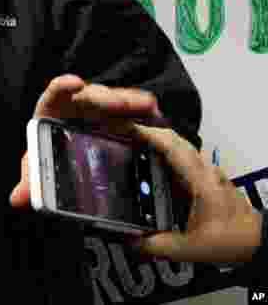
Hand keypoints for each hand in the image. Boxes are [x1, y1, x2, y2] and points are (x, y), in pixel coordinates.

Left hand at [9, 74, 164, 207]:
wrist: (72, 161)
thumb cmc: (52, 154)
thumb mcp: (41, 168)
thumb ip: (32, 180)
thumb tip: (18, 198)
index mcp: (54, 111)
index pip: (56, 94)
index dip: (64, 86)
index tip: (74, 83)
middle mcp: (78, 106)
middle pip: (93, 95)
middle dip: (108, 97)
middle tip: (122, 103)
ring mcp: (102, 110)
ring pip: (117, 100)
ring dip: (132, 102)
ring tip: (148, 107)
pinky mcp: (121, 117)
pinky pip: (134, 111)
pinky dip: (145, 113)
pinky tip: (157, 117)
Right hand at [125, 123, 262, 264]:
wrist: (256, 242)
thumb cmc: (230, 240)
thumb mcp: (188, 249)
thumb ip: (156, 246)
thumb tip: (130, 240)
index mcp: (201, 184)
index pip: (173, 147)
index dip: (149, 135)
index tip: (128, 130)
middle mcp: (206, 172)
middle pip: (175, 139)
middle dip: (149, 132)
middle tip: (125, 133)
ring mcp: (209, 171)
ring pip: (181, 145)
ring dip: (158, 140)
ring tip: (135, 144)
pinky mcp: (209, 176)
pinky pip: (186, 156)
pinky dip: (167, 151)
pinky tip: (154, 162)